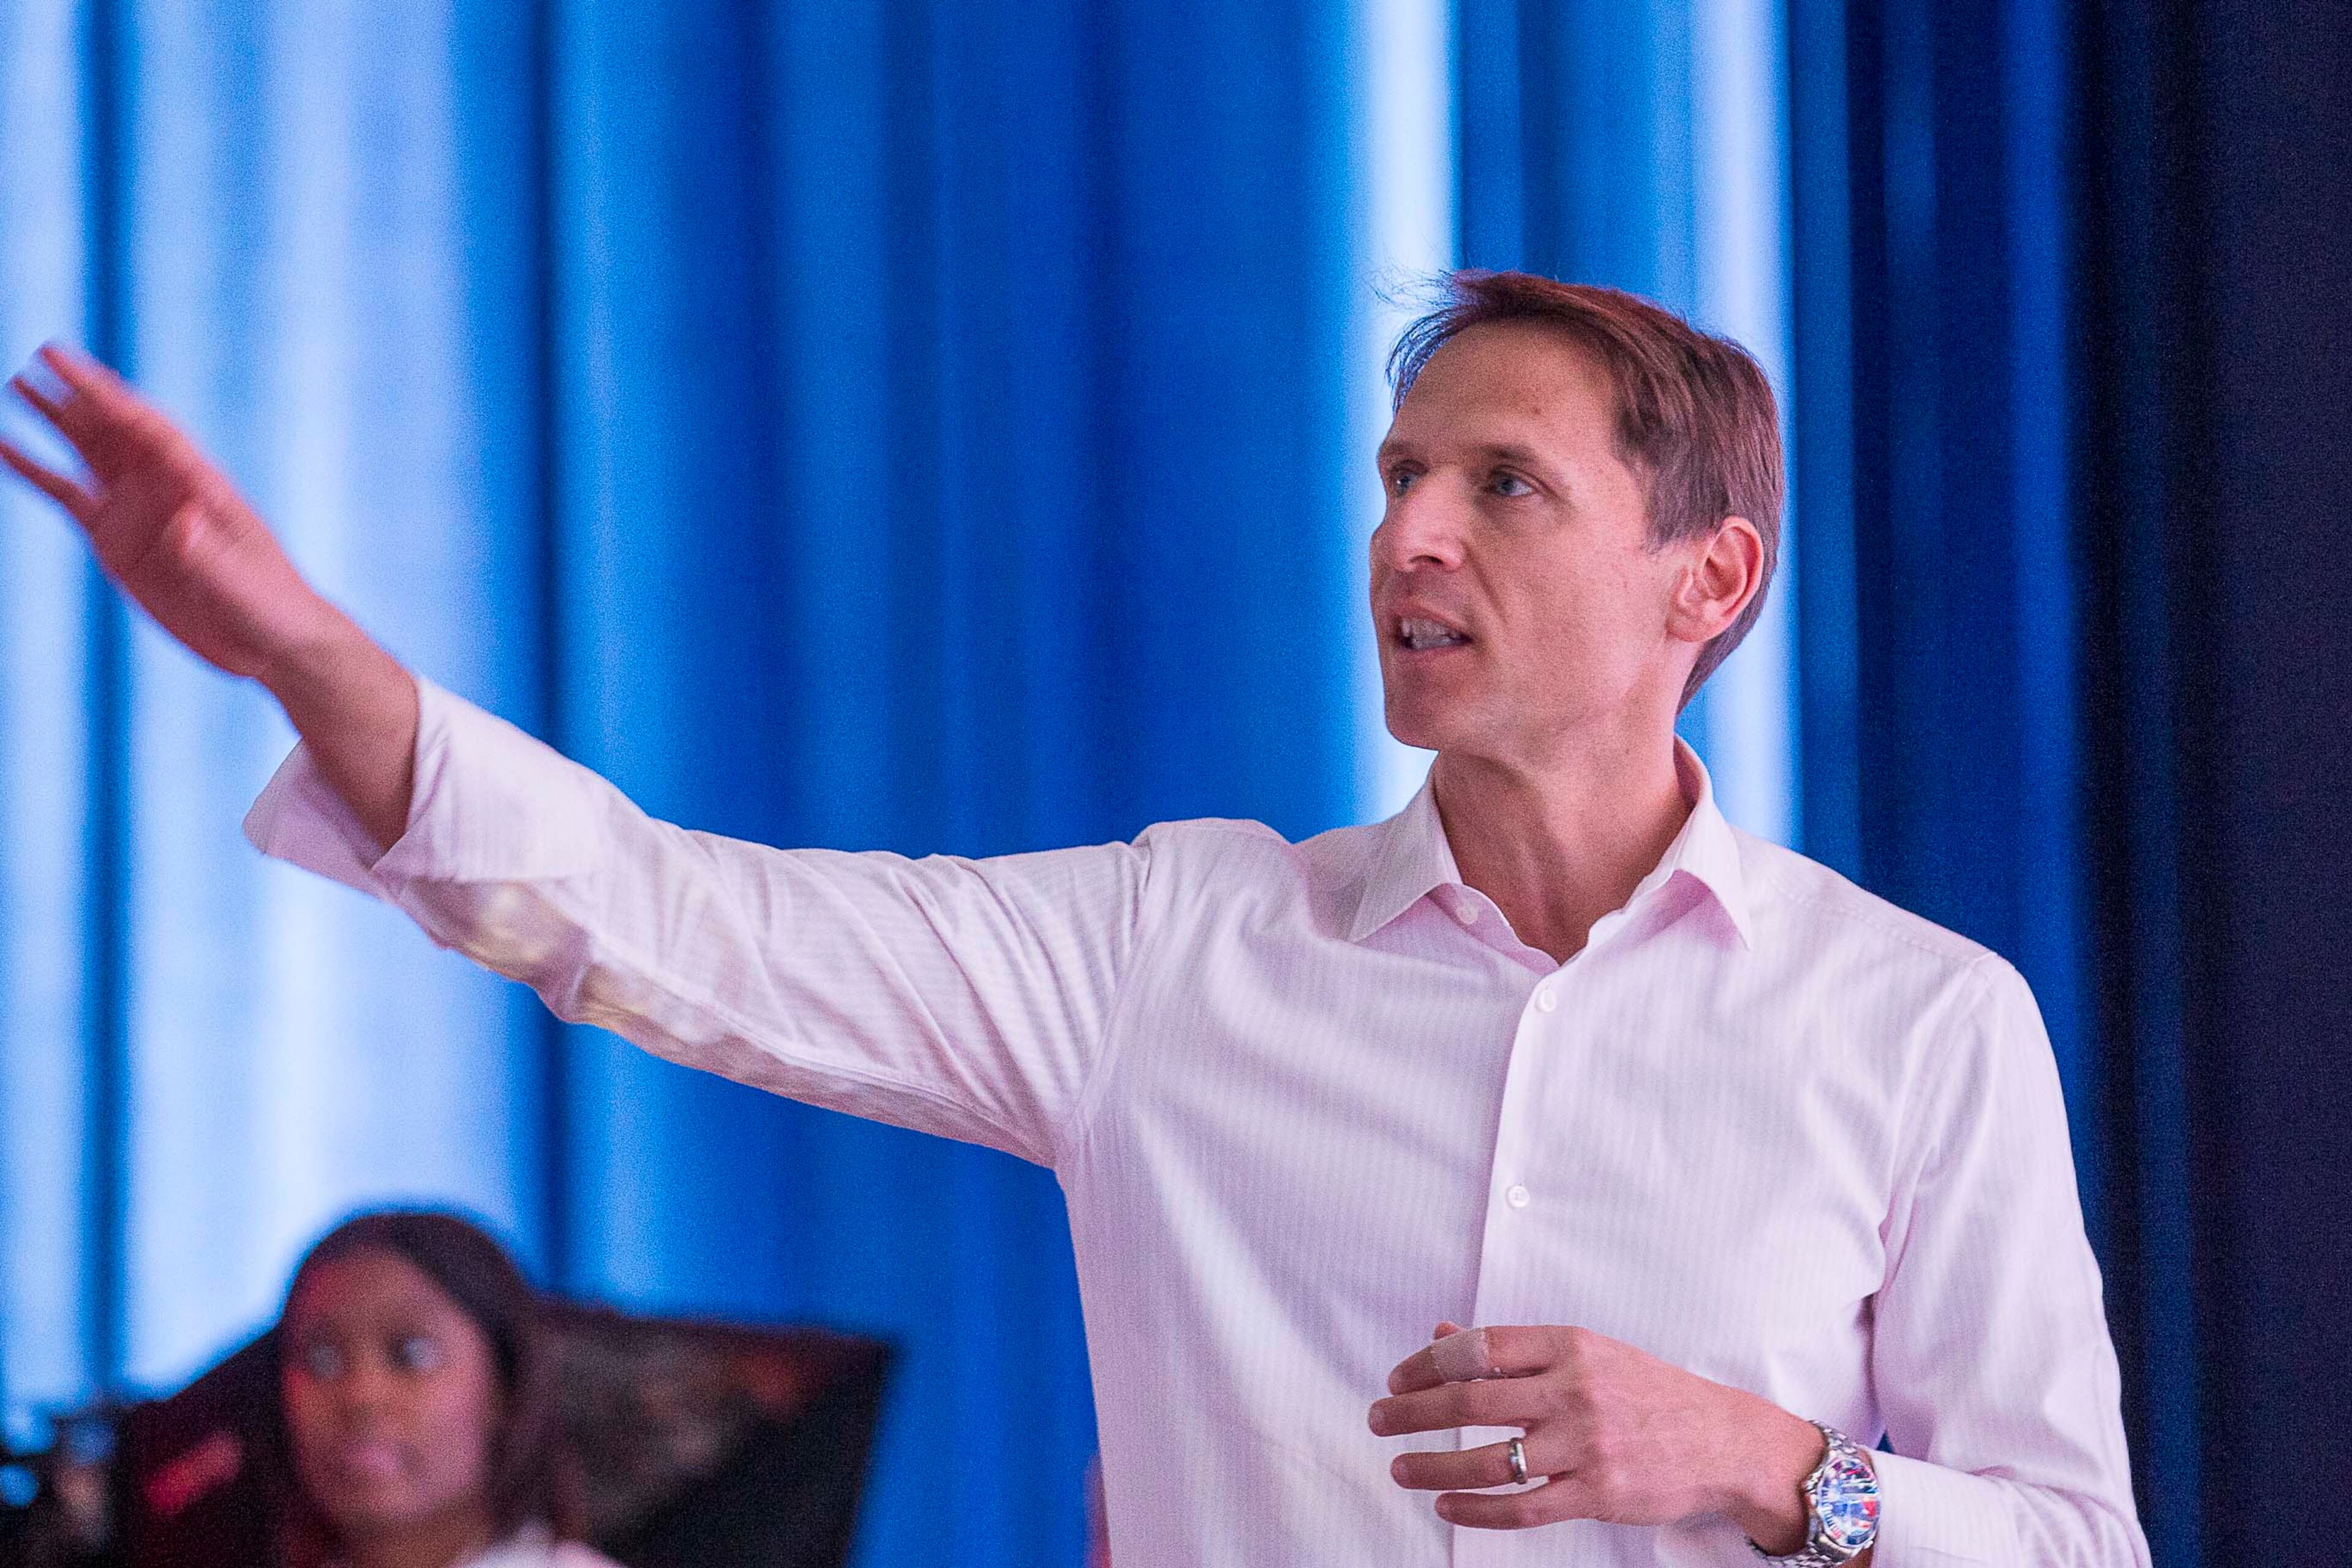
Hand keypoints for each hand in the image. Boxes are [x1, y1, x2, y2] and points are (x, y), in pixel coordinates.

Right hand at [4, 345, 418, 847]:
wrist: (273, 643)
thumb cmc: (271, 607)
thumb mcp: (242, 584)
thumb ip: (208, 555)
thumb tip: (181, 522)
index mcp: (200, 485)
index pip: (146, 428)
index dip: (105, 393)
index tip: (63, 361)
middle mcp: (164, 489)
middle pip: (115, 430)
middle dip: (77, 395)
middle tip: (37, 358)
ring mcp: (138, 513)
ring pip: (89, 453)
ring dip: (56, 421)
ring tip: (17, 386)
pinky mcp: (117, 543)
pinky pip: (68, 497)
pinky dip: (36, 471)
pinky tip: (6, 448)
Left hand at [1369, 1321, 1822, 1548]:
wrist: (1722, 1440)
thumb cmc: (1645, 1391)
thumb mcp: (1584, 1353)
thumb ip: (1512, 1349)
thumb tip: (1440, 1337)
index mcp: (1568, 1344)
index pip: (1479, 1347)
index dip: (1426, 1362)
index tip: (1396, 1378)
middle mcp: (1575, 1389)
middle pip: (1471, 1401)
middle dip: (1412, 1412)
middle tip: (1378, 1420)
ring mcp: (1587, 1444)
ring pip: (1490, 1459)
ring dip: (1434, 1466)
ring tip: (1401, 1468)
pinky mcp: (1599, 1493)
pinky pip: (1524, 1507)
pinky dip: (1478, 1510)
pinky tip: (1447, 1506)